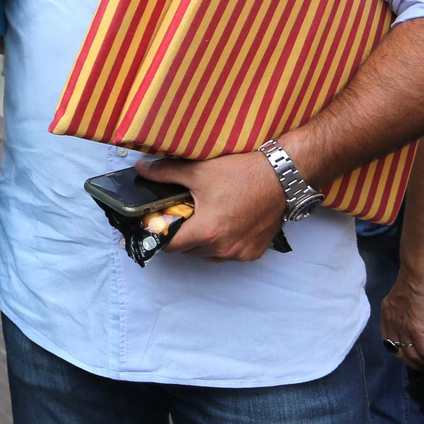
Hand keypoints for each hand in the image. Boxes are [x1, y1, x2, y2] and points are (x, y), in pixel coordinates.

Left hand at [137, 152, 285, 260]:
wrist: (281, 177)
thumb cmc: (242, 174)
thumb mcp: (198, 171)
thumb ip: (165, 173)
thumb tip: (141, 170)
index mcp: (206, 231)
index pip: (170, 246)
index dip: (161, 234)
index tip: (160, 222)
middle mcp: (223, 248)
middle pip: (189, 250)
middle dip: (182, 235)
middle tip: (183, 214)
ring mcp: (240, 253)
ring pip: (209, 254)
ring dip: (203, 241)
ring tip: (205, 217)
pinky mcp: (254, 252)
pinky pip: (229, 253)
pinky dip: (223, 243)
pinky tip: (225, 223)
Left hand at [382, 271, 423, 370]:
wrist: (417, 277)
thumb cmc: (412, 283)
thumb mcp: (397, 299)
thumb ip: (399, 312)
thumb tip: (408, 322)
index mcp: (386, 316)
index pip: (387, 341)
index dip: (398, 351)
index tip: (407, 356)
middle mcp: (391, 324)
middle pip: (398, 351)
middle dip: (409, 362)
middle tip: (420, 366)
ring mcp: (403, 328)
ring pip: (411, 353)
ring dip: (421, 362)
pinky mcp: (416, 329)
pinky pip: (423, 350)